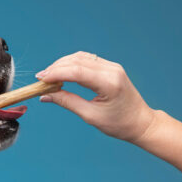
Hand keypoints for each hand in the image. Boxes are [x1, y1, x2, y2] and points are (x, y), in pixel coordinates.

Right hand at [37, 51, 154, 141]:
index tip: (40, 79)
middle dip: (56, 68)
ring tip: (49, 76)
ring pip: (80, 57)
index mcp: (108, 83)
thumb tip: (45, 96)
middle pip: (77, 61)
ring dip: (62, 64)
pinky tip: (62, 72)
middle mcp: (111, 70)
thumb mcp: (90, 116)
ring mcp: (112, 66)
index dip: (55, 73)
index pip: (76, 71)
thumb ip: (67, 102)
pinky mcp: (110, 67)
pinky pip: (87, 60)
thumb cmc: (119, 123)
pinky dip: (72, 64)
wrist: (141, 122)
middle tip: (41, 79)